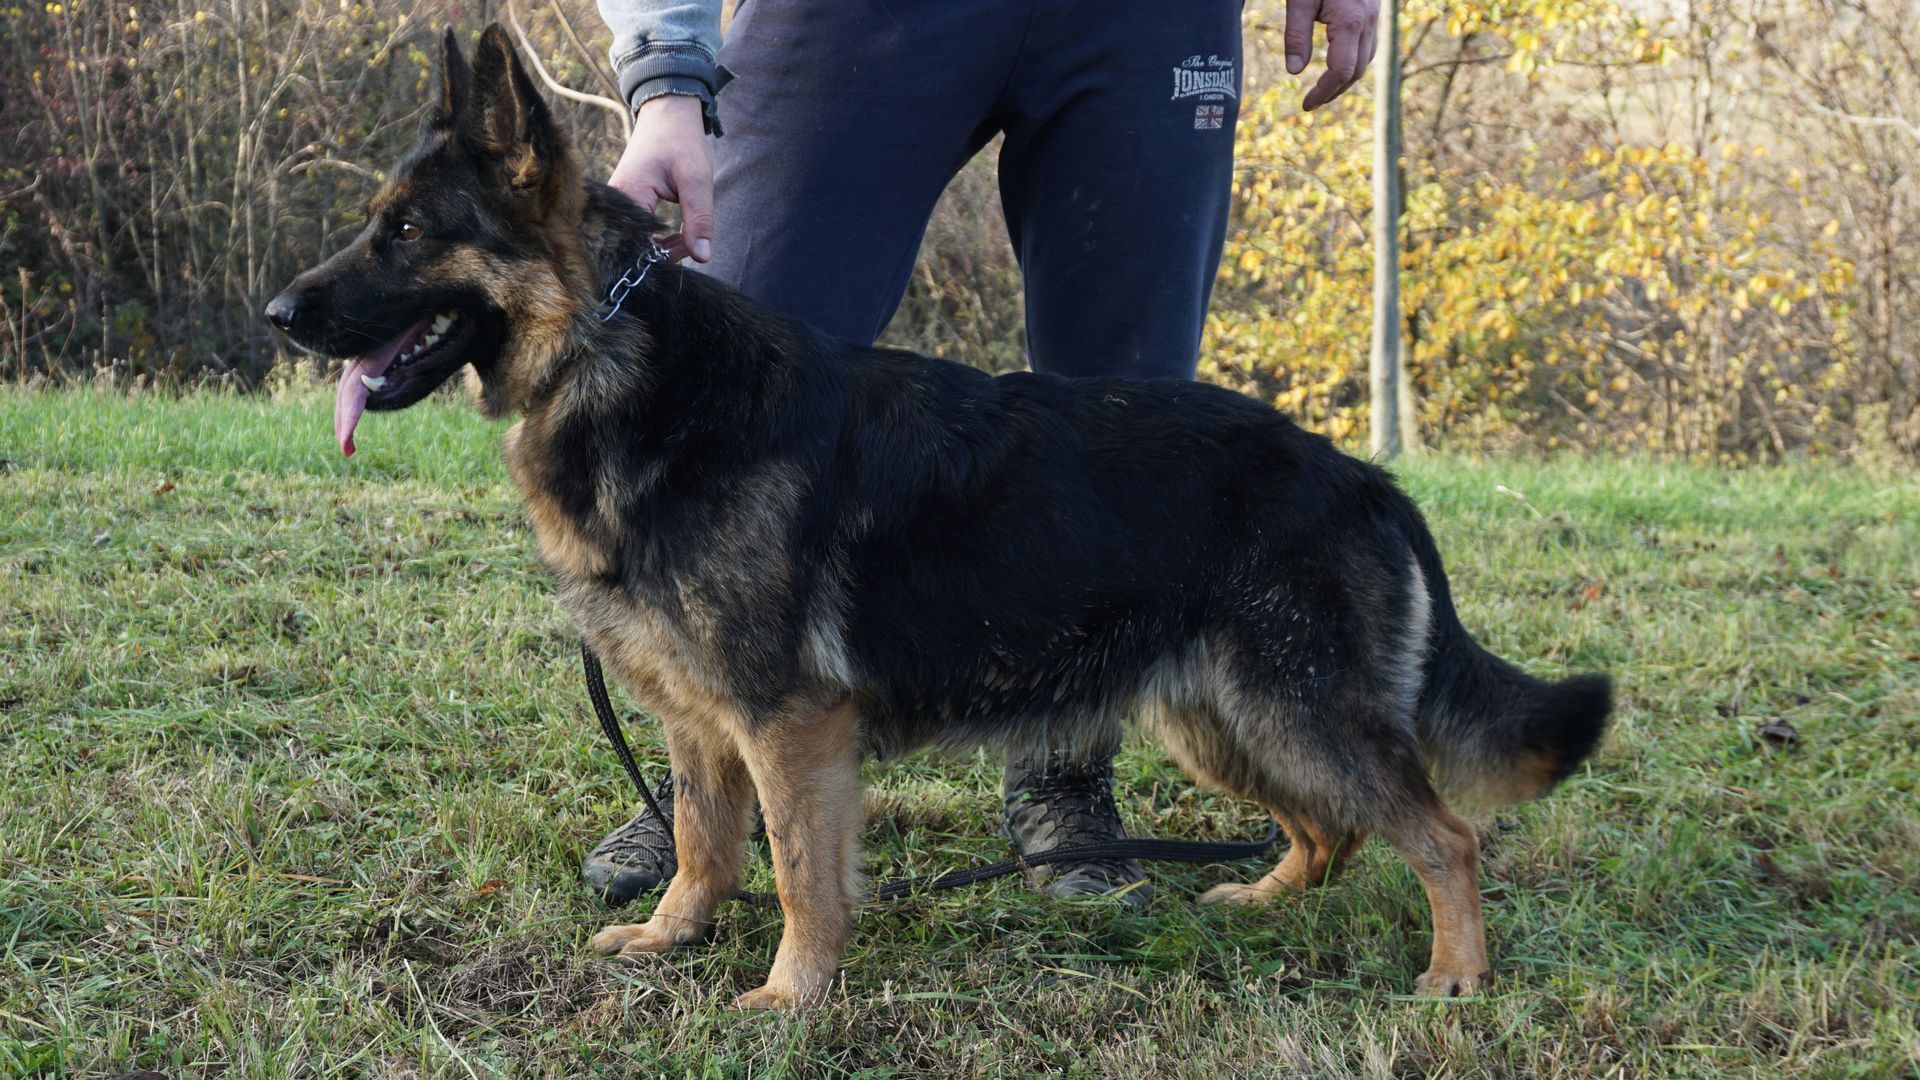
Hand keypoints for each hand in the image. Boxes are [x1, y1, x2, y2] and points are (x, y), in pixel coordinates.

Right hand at [608, 94, 714, 262]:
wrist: (667, 113)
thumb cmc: (681, 140)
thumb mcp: (696, 180)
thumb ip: (699, 219)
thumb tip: (702, 257)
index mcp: (628, 195)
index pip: (638, 246)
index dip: (664, 256)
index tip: (690, 249)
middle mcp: (614, 203)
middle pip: (633, 248)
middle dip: (664, 253)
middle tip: (692, 242)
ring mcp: (616, 204)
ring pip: (635, 241)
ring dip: (662, 246)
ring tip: (687, 237)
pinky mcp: (623, 204)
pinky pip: (635, 232)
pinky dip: (656, 237)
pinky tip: (677, 234)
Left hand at [1285, 0, 1380, 111]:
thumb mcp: (1300, 1)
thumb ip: (1296, 34)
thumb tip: (1294, 72)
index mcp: (1350, 21)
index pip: (1341, 70)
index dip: (1323, 92)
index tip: (1307, 105)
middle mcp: (1368, 21)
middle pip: (1356, 70)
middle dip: (1334, 91)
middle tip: (1312, 102)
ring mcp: (1374, 15)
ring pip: (1366, 59)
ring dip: (1346, 79)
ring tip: (1324, 89)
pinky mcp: (1374, 10)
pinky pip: (1369, 44)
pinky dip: (1354, 61)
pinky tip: (1339, 64)